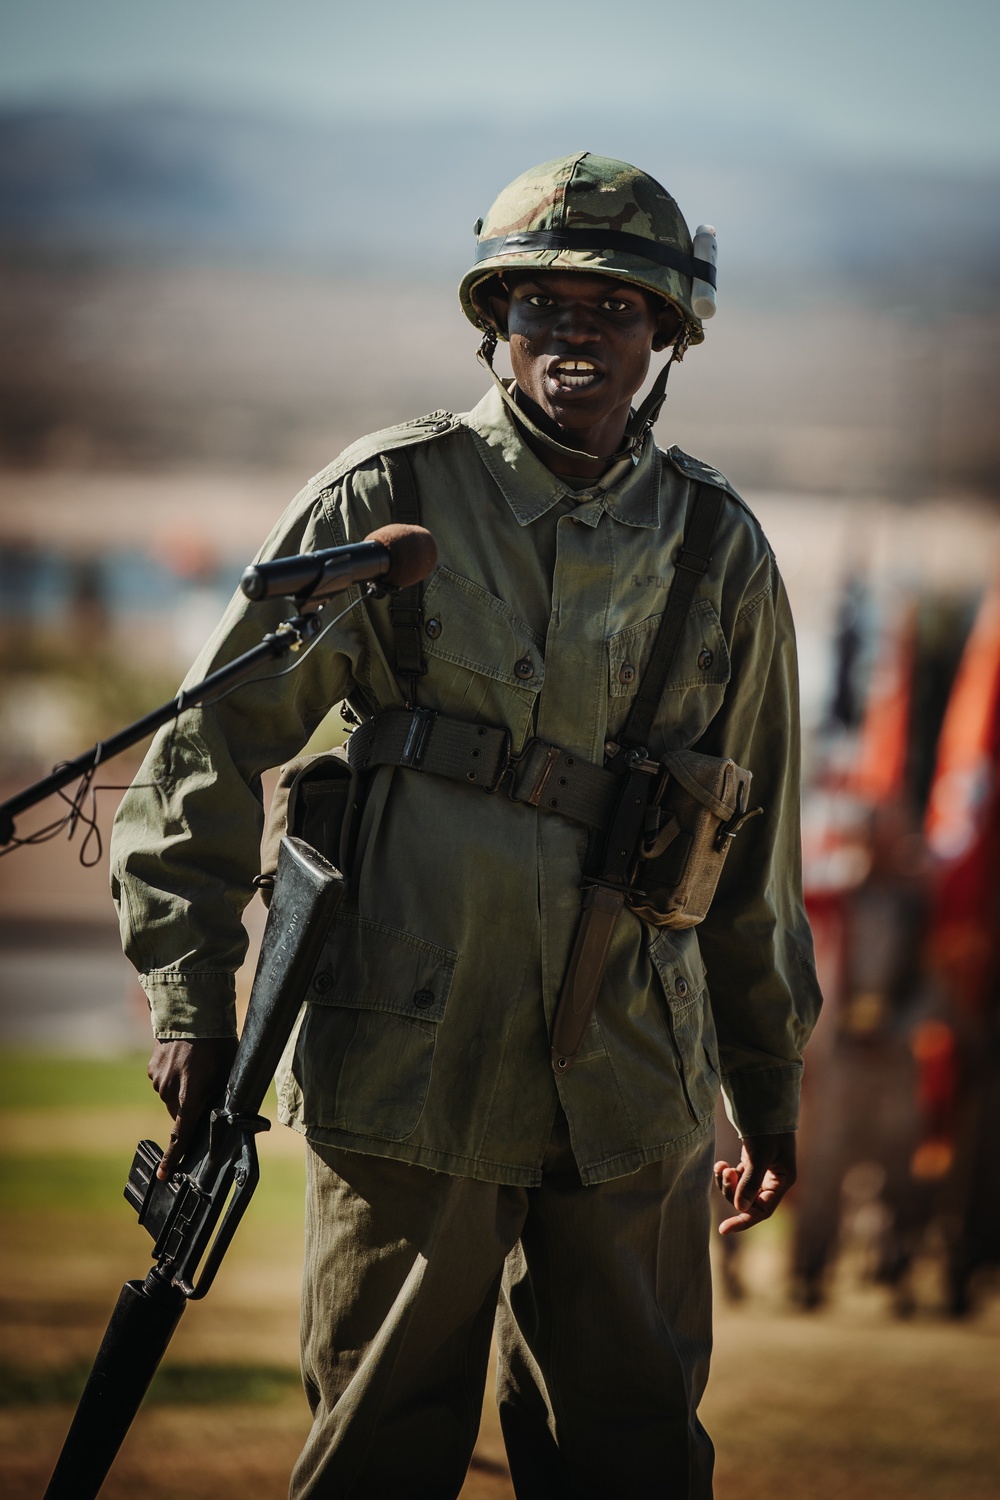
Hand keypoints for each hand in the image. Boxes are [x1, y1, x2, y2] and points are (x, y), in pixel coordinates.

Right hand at [147, 1037, 237, 1180]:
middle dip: (191, 1109)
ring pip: (171, 1098)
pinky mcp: (152, 1069)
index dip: (173, 1156)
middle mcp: (169, 1092)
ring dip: (182, 1091)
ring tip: (196, 1068)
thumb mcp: (229, 1072)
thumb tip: (229, 1117)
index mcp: (190, 1095)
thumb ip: (223, 1097)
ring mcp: (158, 1080)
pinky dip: (173, 1078)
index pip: (181, 1134)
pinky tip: (185, 1061)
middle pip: (180, 1114)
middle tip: (206, 1087)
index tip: (163, 1174)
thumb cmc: (218, 1043)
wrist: (192, 1012)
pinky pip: (163, 1082)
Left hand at [714, 1132, 795, 1234]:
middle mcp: (773, 1179)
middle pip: (748, 1201)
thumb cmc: (767, 1128)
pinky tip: (721, 1164)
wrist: (764, 1101)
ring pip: (740, 1190)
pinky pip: (736, 1178)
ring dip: (727, 1182)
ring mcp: (762, 1171)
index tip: (723, 1229)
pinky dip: (726, 1174)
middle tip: (725, 1171)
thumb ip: (750, 1183)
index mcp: (782, 1181)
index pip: (763, 1210)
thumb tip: (741, 1208)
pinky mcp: (751, 1162)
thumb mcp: (759, 1155)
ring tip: (721, 1166)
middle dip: (732, 1191)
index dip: (744, 1221)